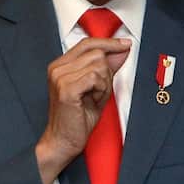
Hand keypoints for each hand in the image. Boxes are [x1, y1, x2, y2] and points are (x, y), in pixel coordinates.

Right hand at [35, 36, 130, 183]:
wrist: (64, 141)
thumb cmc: (78, 117)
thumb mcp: (98, 88)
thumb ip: (108, 67)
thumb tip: (122, 49)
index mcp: (61, 65)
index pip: (88, 43)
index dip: (109, 43)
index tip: (126, 44)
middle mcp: (57, 68)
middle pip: (97, 53)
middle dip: (107, 73)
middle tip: (98, 92)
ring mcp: (60, 77)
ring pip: (99, 65)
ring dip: (104, 84)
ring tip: (93, 97)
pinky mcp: (66, 89)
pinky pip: (96, 78)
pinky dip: (101, 90)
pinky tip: (92, 100)